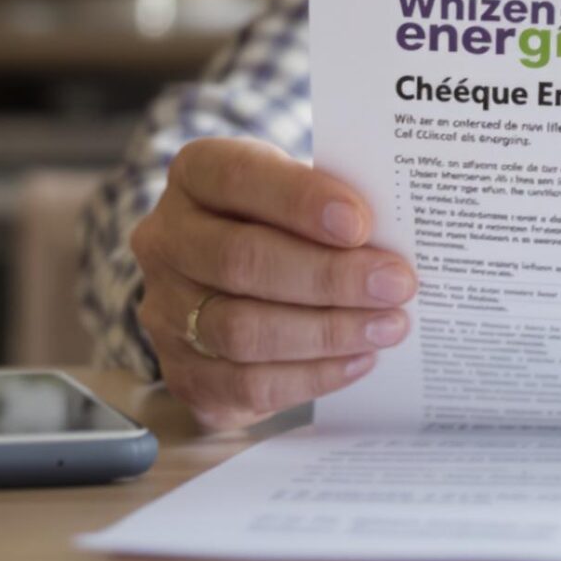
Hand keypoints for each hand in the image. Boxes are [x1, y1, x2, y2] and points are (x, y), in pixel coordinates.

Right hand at [129, 137, 415, 431]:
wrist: (240, 279)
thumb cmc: (285, 223)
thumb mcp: (301, 192)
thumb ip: (332, 206)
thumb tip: (393, 240)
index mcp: (196, 175)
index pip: (239, 178)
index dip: (299, 200)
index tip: (360, 223)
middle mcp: (166, 239)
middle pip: (240, 261)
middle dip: (328, 276)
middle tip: (395, 284)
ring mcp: (165, 310)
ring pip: (241, 330)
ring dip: (326, 332)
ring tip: (387, 326)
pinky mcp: (183, 372)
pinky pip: (245, 384)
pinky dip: (310, 376)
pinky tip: (358, 360)